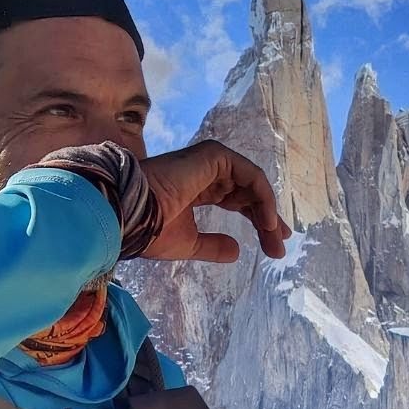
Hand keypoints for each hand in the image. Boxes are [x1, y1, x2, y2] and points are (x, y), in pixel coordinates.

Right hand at [138, 139, 291, 261]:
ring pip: (253, 184)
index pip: (237, 201)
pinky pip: (250, 176)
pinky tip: (268, 222)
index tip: (274, 245)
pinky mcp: (214, 156)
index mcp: (197, 188)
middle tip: (280, 247)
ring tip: (275, 238)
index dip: (258, 221)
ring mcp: (210, 161)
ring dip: (268, 212)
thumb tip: (237, 251)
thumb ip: (213, 245)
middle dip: (268, 220)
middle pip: (249, 194)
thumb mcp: (188, 243)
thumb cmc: (149, 229)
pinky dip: (264, 198)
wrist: (128, 215)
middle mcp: (206, 172)